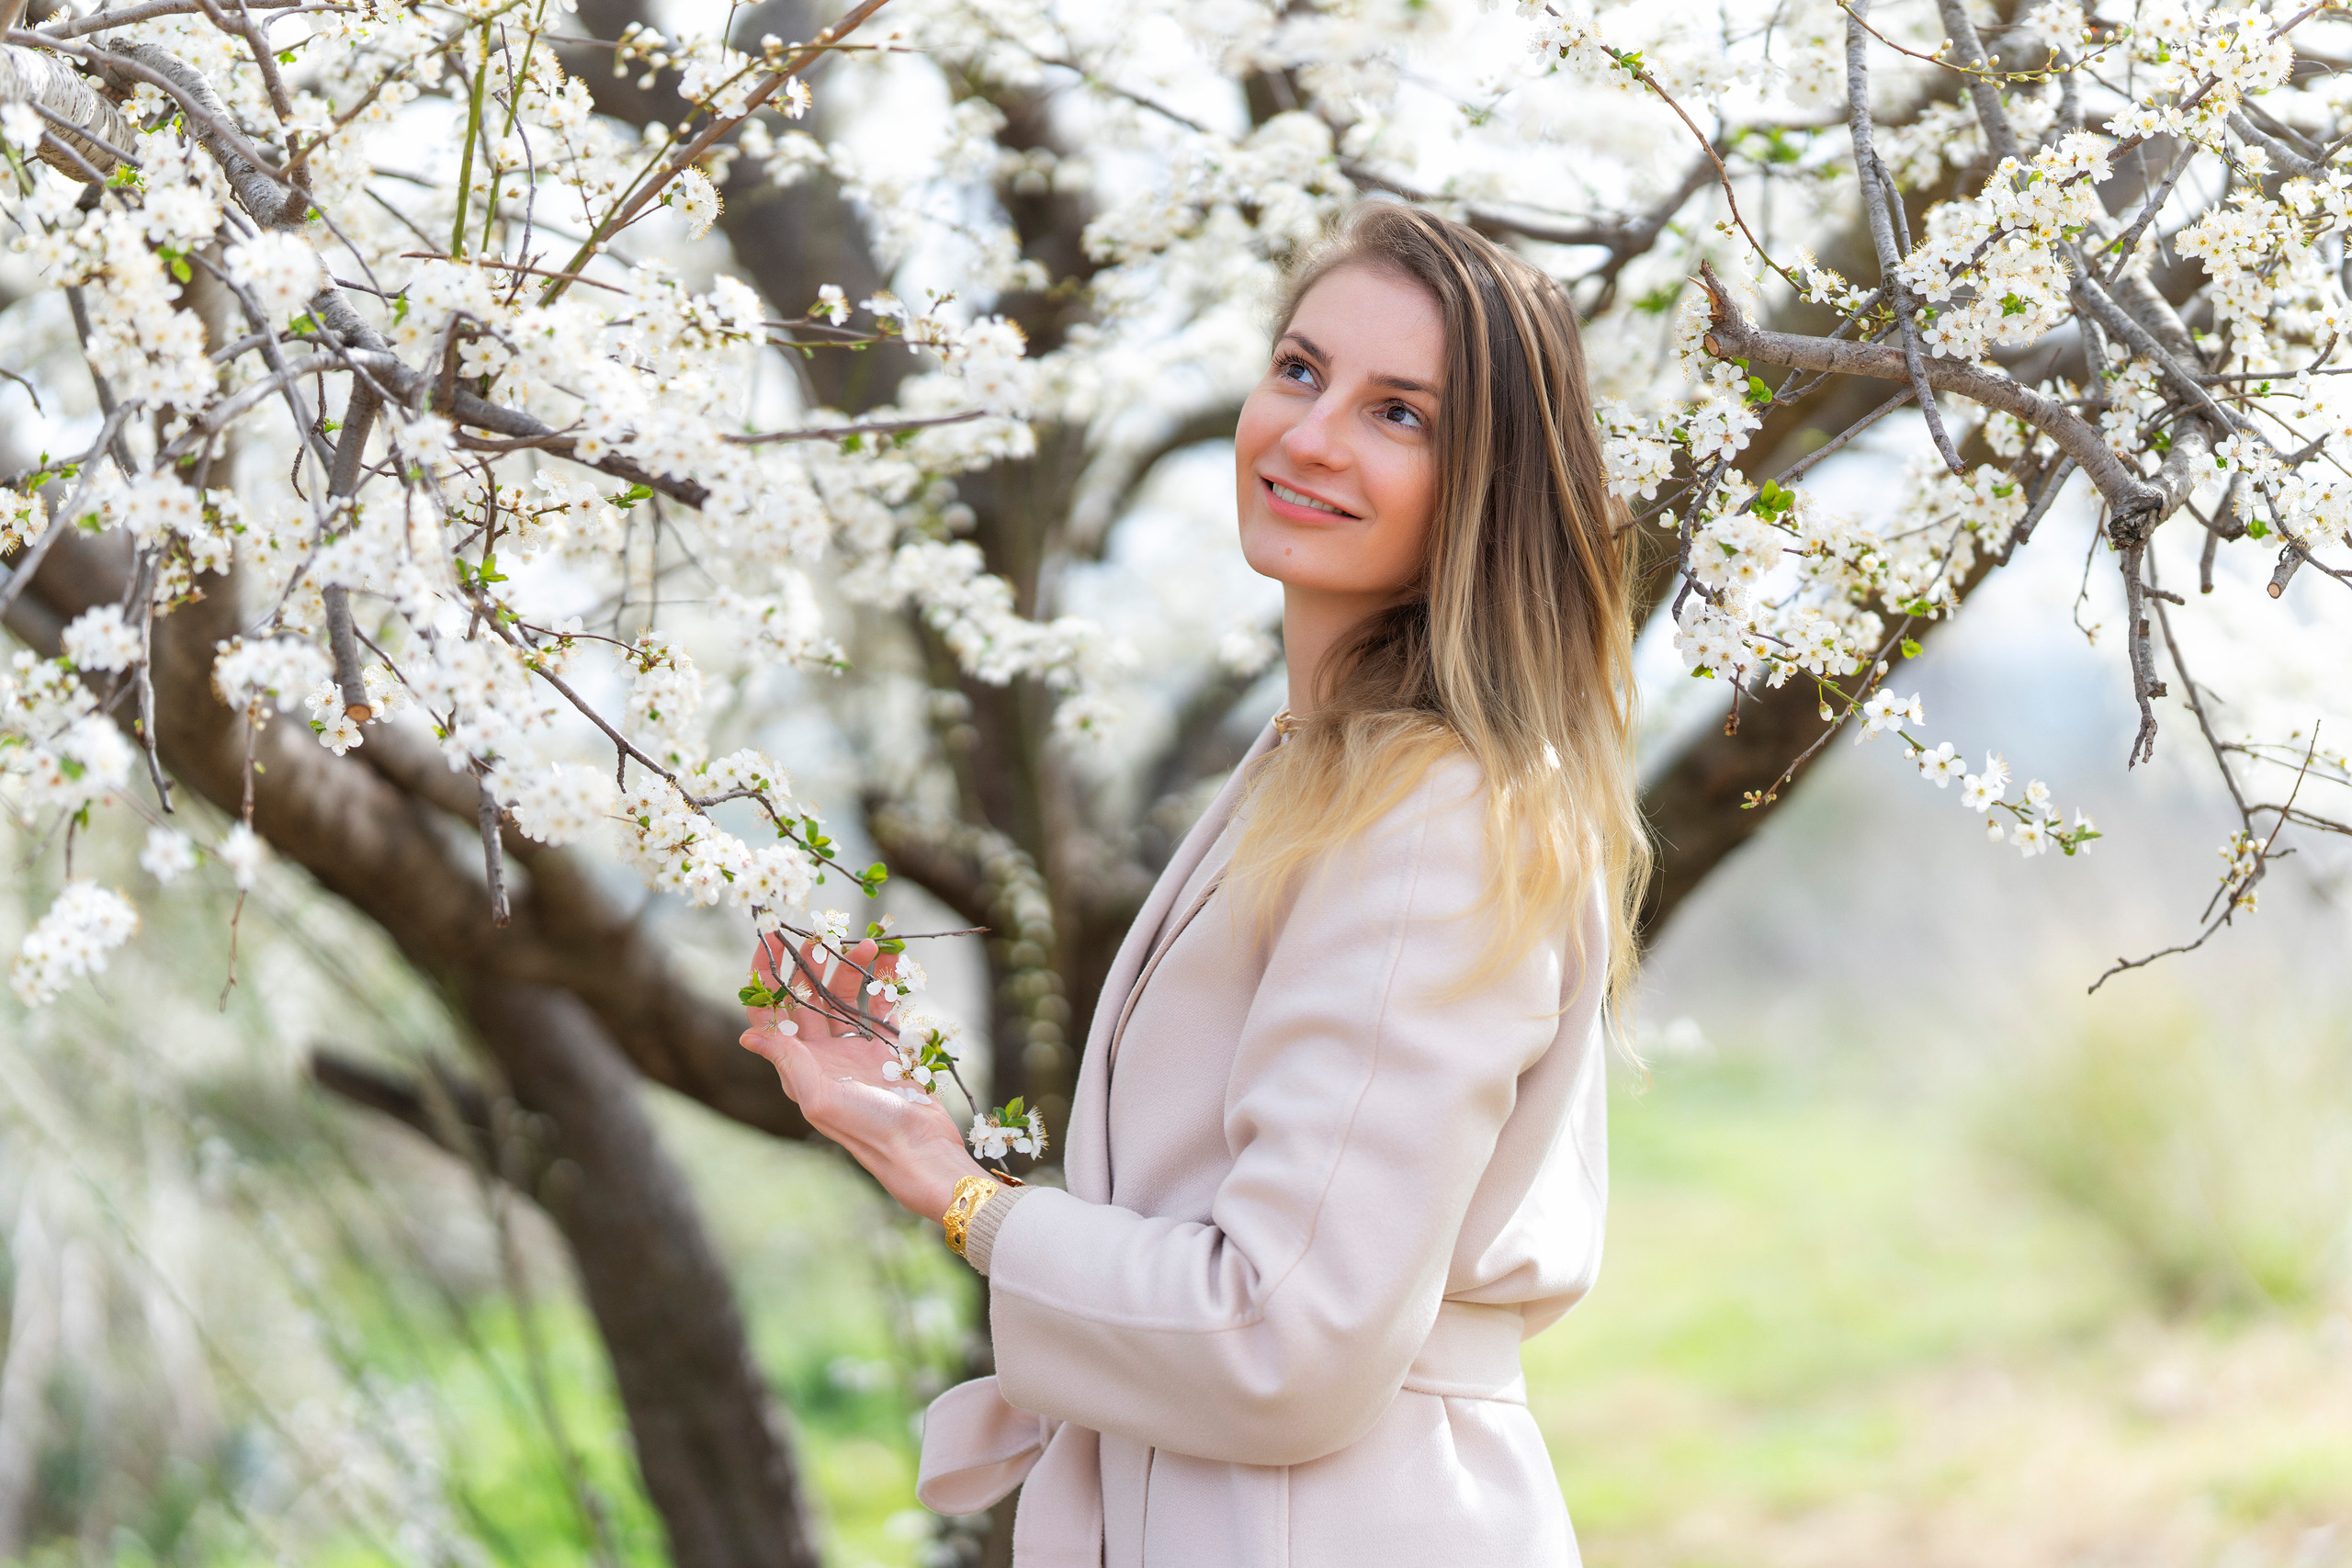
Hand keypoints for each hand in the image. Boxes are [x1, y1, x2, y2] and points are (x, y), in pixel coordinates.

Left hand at [738, 933, 986, 1222]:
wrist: (918, 1150)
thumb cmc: (866, 1128)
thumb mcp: (818, 1097)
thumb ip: (786, 1062)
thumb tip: (747, 1033)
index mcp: (797, 1066)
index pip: (770, 1013)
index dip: (765, 977)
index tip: (770, 940)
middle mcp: (821, 1056)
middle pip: (809, 998)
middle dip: (814, 963)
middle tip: (824, 932)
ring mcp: (854, 1052)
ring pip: (847, 998)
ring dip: (854, 969)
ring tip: (872, 943)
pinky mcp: (886, 1051)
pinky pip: (881, 1009)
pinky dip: (886, 984)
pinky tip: (893, 962)